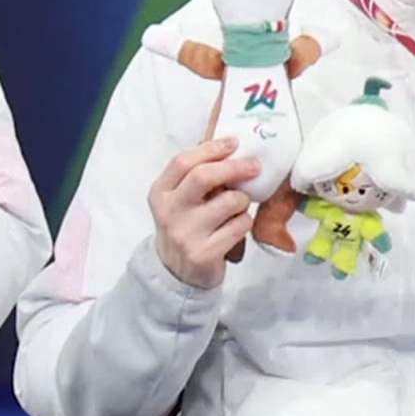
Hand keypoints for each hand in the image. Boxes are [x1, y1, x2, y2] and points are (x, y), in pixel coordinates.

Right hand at [149, 137, 258, 289]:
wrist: (176, 272)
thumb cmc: (184, 226)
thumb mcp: (178, 199)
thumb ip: (195, 175)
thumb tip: (226, 145)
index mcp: (160, 193)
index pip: (182, 161)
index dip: (211, 149)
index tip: (233, 143)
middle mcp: (169, 212)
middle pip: (203, 177)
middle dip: (234, 167)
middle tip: (254, 166)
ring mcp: (185, 234)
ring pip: (229, 202)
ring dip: (242, 200)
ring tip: (239, 205)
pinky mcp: (204, 253)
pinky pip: (239, 226)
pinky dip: (245, 221)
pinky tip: (237, 225)